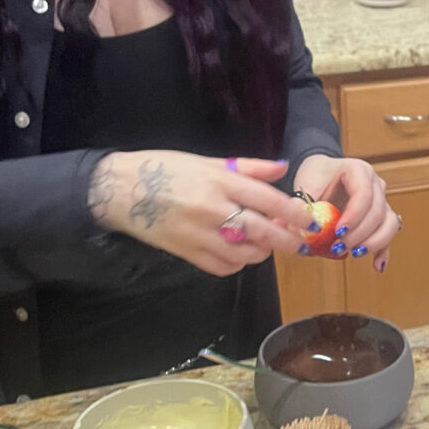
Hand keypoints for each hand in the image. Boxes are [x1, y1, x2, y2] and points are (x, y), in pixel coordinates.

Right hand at [89, 151, 313, 275]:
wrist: (120, 190)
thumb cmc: (165, 169)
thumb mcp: (208, 161)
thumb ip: (248, 167)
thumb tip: (282, 168)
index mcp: (219, 181)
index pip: (267, 200)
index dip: (293, 213)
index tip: (308, 221)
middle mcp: (212, 209)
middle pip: (261, 231)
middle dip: (287, 241)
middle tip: (301, 244)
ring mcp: (198, 234)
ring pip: (244, 254)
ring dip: (261, 252)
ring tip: (266, 245)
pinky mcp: (186, 252)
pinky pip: (222, 267)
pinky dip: (237, 264)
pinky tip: (240, 254)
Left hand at [295, 154, 399, 270]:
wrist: (323, 175)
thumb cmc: (316, 176)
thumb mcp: (306, 183)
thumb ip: (301, 202)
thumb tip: (291, 222)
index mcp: (359, 171)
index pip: (364, 194)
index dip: (354, 216)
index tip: (338, 232)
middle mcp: (376, 184)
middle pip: (377, 212)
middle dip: (360, 234)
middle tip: (339, 247)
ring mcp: (382, 201)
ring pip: (390, 223)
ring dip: (374, 242)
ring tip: (354, 253)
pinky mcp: (381, 217)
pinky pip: (388, 234)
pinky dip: (384, 251)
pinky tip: (376, 265)